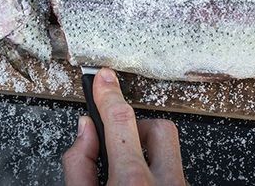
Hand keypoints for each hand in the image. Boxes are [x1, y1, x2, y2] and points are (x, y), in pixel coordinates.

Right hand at [62, 69, 185, 185]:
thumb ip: (80, 165)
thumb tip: (85, 132)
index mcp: (132, 182)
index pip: (121, 121)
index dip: (109, 94)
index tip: (103, 80)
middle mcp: (165, 182)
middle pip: (160, 128)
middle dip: (137, 126)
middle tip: (118, 144)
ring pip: (170, 150)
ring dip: (147, 152)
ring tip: (126, 173)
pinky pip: (174, 169)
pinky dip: (156, 171)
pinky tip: (140, 184)